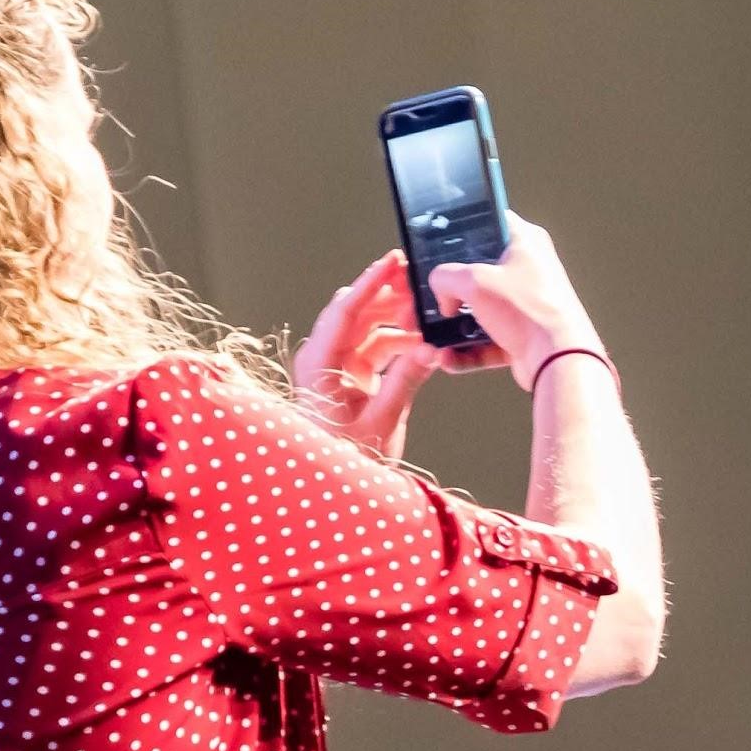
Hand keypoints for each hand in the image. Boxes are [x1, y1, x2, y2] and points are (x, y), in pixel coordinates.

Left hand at [293, 251, 443, 460]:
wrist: (331, 488)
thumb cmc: (346, 459)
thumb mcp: (382, 422)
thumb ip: (406, 382)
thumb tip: (431, 348)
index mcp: (319, 365)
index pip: (345, 311)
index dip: (371, 284)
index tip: (393, 261)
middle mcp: (323, 359)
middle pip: (356, 313)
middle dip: (388, 296)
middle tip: (418, 280)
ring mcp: (335, 368)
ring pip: (368, 329)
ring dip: (397, 321)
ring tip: (427, 315)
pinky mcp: (348, 379)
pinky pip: (375, 350)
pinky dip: (398, 345)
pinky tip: (422, 344)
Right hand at [425, 214, 603, 392]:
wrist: (559, 361)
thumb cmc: (529, 311)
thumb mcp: (475, 282)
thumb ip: (446, 277)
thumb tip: (440, 288)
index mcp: (525, 242)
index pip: (487, 222)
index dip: (460, 230)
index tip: (436, 243)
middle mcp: (528, 270)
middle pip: (478, 272)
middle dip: (449, 290)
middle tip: (429, 297)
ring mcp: (526, 304)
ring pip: (481, 311)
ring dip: (454, 326)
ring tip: (431, 336)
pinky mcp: (524, 335)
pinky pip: (488, 341)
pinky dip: (467, 351)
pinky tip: (447, 358)